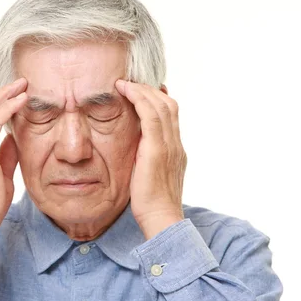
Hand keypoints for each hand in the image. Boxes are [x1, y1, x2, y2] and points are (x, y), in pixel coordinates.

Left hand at [115, 80, 186, 239]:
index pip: (171, 115)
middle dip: (150, 90)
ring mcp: (169, 146)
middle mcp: (176, 144)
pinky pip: (150, 115)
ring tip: (125, 83)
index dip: (158, 99)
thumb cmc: (151, 204)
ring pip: (161, 105)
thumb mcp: (149, 177)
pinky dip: (139, 98)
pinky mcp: (156, 150)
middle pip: (168, 105)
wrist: (160, 219)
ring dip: (142, 90)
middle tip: (131, 82)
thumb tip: (134, 153)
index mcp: (175, 150)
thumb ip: (145, 161)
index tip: (143, 90)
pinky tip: (125, 90)